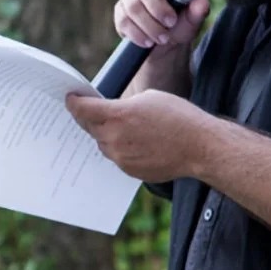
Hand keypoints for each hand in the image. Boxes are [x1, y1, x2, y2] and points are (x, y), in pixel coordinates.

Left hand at [66, 89, 212, 182]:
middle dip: (91, 118)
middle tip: (91, 111)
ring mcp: (121, 158)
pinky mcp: (130, 171)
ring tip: (122, 128)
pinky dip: (121, 149)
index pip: (82, 110)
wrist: (200, 146)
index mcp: (116, 116)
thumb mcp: (148, 98)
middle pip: (91, 127)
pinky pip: (117, 157)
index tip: (70, 98)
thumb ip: (122, 106)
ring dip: (107, 135)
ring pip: (103, 144)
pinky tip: (136, 143)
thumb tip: (111, 112)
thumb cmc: (178, 116)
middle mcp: (114, 139)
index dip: (74, 102)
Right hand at [116, 0, 211, 51]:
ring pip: (133, 6)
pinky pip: (124, 20)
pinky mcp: (120, 13)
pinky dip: (137, 34)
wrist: (167, 43)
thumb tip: (202, 1)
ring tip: (163, 38)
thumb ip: (197, 10)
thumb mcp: (192, 19)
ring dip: (149, 25)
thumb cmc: (181, 23)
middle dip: (157, 8)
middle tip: (171, 23)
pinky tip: (148, 41)